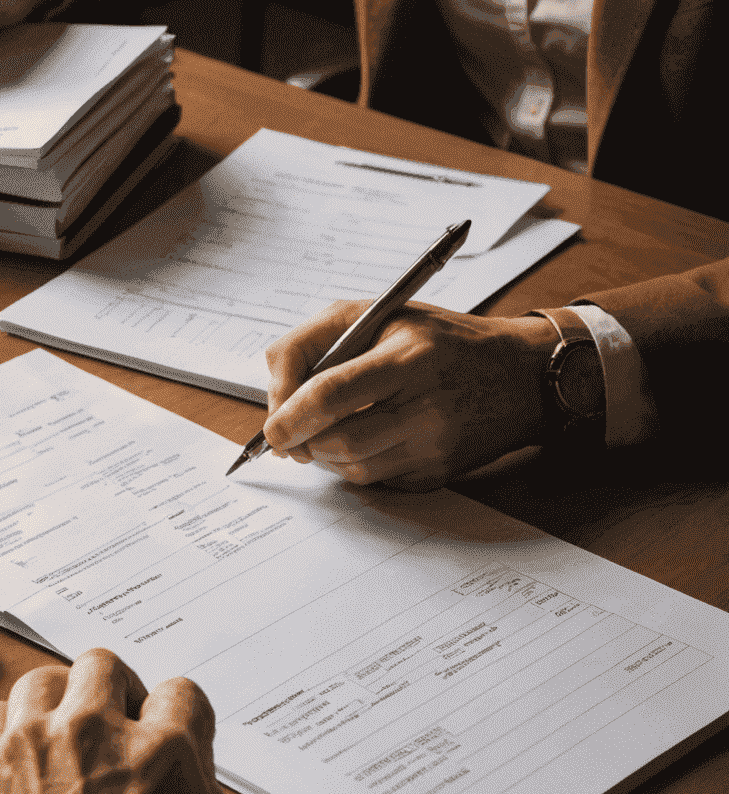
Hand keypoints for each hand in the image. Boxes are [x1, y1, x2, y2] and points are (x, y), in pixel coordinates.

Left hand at [0, 648, 242, 793]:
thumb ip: (202, 791)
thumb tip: (185, 771)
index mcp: (153, 747)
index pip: (175, 691)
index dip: (172, 711)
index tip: (160, 727)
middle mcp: (79, 734)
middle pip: (92, 666)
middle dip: (102, 690)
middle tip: (102, 725)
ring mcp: (12, 759)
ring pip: (16, 697)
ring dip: (32, 721)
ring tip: (41, 760)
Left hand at [262, 300, 555, 489]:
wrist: (520, 375)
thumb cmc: (441, 340)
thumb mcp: (377, 313)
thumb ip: (312, 341)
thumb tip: (276, 395)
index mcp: (409, 357)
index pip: (332, 394)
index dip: (291, 416)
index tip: (272, 427)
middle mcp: (426, 405)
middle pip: (338, 441)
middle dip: (302, 442)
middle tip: (289, 434)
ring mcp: (434, 445)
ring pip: (352, 469)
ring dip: (323, 456)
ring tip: (325, 431)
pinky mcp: (438, 473)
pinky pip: (374, 480)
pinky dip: (353, 465)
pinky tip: (362, 439)